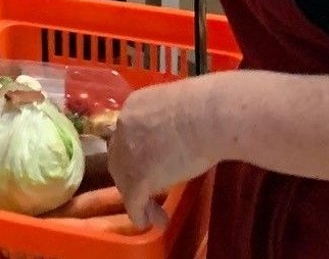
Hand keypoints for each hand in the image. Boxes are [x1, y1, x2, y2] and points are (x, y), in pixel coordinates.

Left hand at [107, 78, 219, 229]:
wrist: (210, 116)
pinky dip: (140, 214)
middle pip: (119, 158)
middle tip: (146, 191)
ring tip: (155, 215)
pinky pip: (134, 201)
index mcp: (134, 107)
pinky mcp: (139, 178)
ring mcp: (128, 154)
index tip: (147, 163)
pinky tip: (151, 222)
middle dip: (130, 177)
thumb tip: (184, 131)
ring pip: (125, 182)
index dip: (134, 152)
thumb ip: (171, 121)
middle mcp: (123, 128)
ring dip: (139, 199)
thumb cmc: (208, 106)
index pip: (126, 134)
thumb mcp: (180, 106)